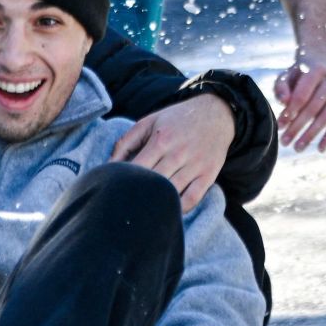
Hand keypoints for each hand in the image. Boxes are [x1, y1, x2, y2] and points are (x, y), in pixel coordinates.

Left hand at [110, 93, 234, 211]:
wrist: (217, 114)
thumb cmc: (177, 119)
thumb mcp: (149, 122)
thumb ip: (125, 142)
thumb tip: (108, 165)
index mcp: (161, 140)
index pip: (137, 169)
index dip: (124, 182)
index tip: (115, 191)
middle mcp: (178, 154)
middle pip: (153, 183)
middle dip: (138, 195)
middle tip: (126, 205)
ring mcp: (195, 166)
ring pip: (172, 193)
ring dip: (157, 203)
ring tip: (143, 211)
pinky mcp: (209, 175)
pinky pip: (192, 199)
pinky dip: (179, 208)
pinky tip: (168, 210)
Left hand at [273, 57, 325, 151]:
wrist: (320, 63)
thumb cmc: (298, 75)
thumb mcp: (286, 77)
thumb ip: (281, 88)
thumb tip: (284, 102)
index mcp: (316, 70)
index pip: (302, 95)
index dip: (291, 111)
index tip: (280, 125)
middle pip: (313, 108)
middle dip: (298, 127)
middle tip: (285, 142)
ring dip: (311, 135)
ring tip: (297, 148)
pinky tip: (320, 149)